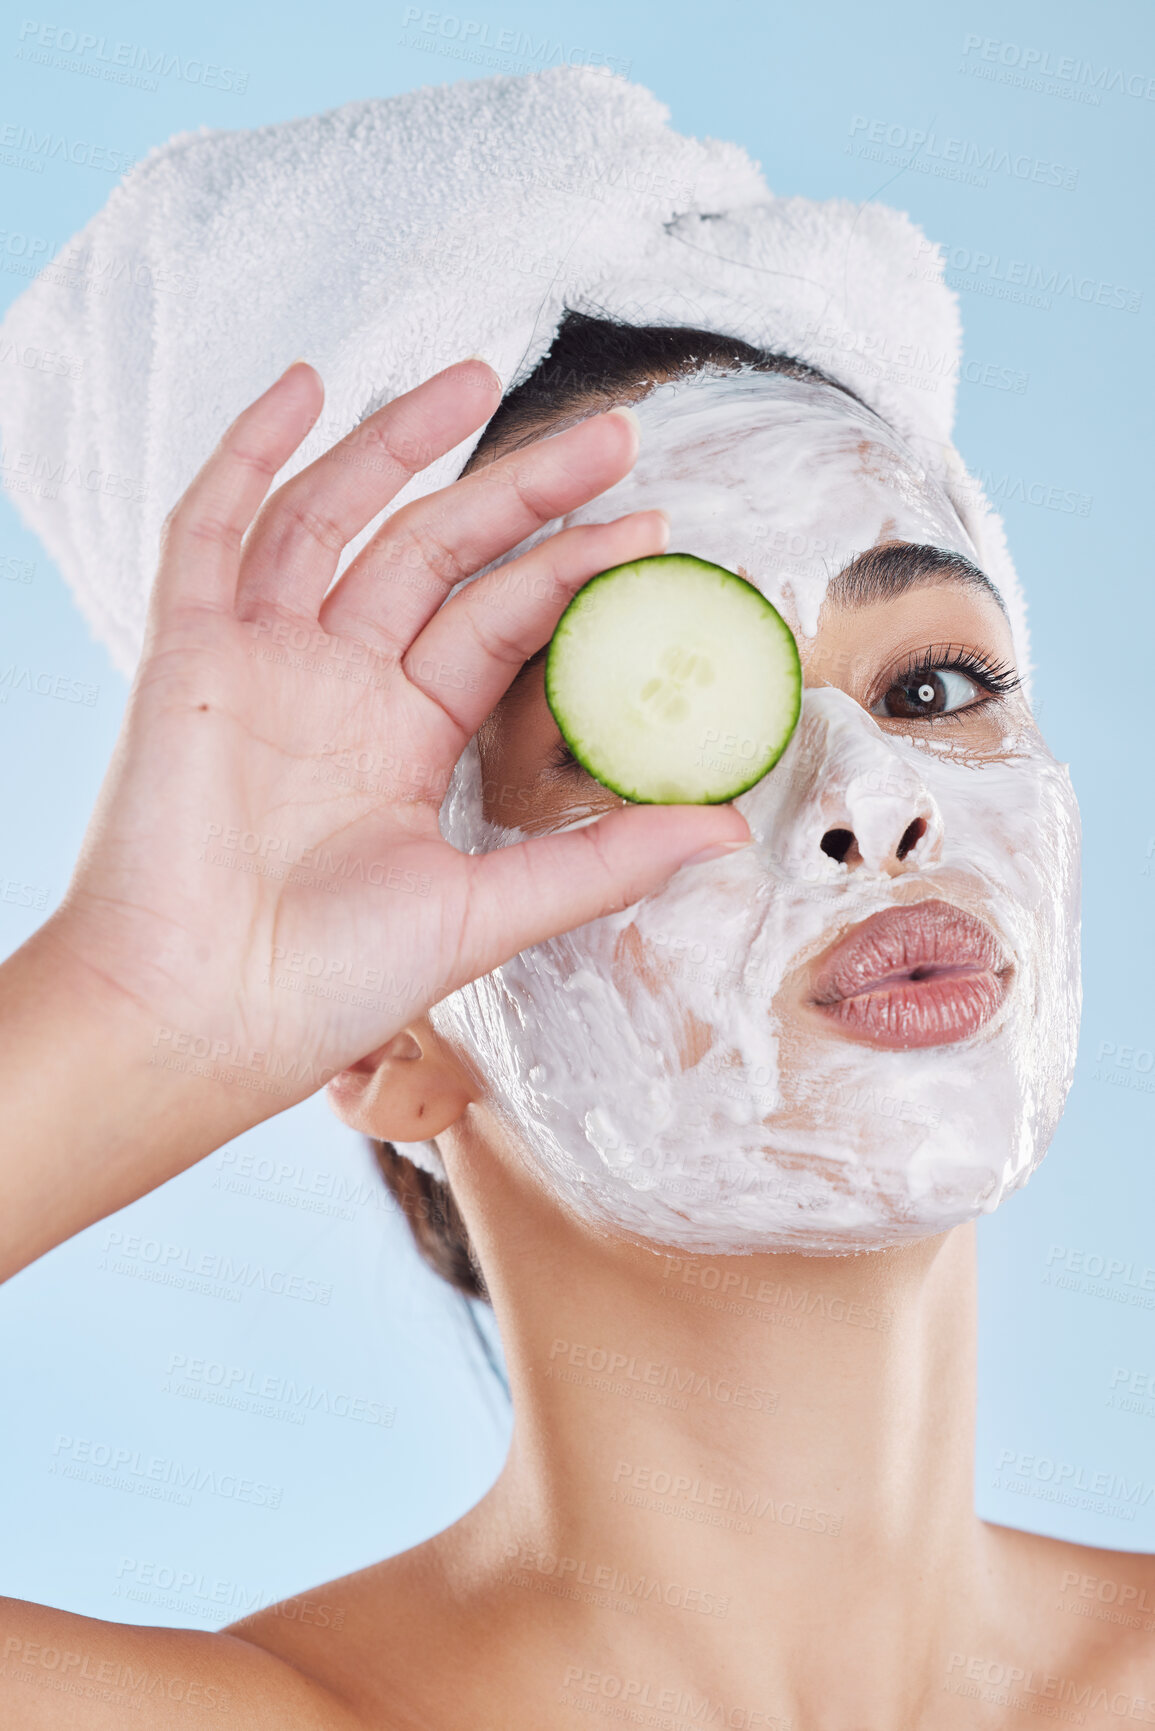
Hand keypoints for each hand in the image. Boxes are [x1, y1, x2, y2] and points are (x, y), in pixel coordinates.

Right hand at [44, 357, 749, 1132]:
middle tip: (615, 435)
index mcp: (405, 737)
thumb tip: (728, 828)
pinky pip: (210, 530)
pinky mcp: (188, 654)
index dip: (572, 571)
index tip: (653, 528)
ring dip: (398, 444)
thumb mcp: (489, 912)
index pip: (500, 621)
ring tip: (477, 376)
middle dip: (522, 490)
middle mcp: (339, 685)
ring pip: (334, 518)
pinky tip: (306, 387)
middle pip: (437, 551)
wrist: (200, 1020)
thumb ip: (602, 860)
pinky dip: (249, 454)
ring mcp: (262, 661)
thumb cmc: (330, 986)